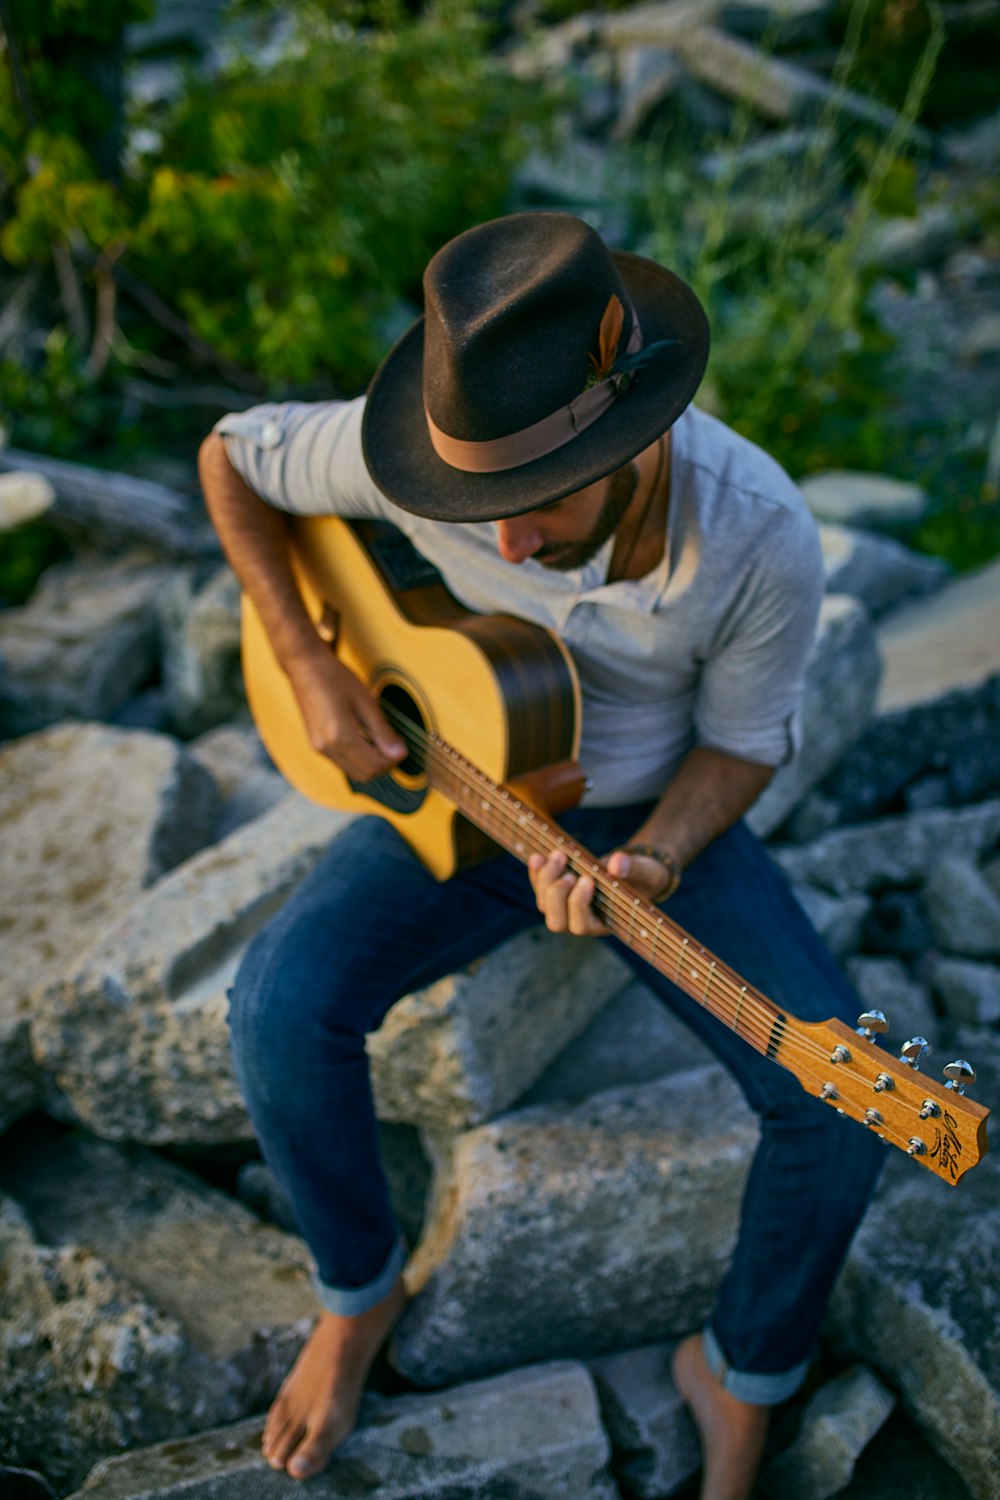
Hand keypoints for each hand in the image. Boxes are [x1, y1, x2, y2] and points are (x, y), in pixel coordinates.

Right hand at [285, 648, 405, 781]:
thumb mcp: (366, 703)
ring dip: (371, 763)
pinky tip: (366, 740)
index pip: (374, 766)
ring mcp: (319, 748)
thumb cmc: (335, 678)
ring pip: (353, 771)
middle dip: (383, 765)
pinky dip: (358, 758)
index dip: (393, 761)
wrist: (306, 667)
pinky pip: (343, 763)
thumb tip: (400, 754)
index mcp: (340, 736)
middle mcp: (327, 748)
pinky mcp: (317, 745)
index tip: (403, 747)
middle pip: (363, 774)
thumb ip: (383, 732)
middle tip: (394, 747)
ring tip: (381, 742)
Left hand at [527, 846, 676, 936]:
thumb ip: (633, 868)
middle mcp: (581, 921)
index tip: (588, 878)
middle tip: (569, 871)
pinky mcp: (558, 893)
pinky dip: (537, 872)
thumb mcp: (645, 872)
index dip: (578, 904)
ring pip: (544, 904)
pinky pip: (540, 888)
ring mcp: (566, 908)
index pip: (581, 925)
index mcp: (603, 923)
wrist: (635, 871)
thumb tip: (616, 863)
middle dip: (556, 894)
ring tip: (558, 855)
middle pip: (556, 921)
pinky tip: (538, 856)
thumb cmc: (643, 877)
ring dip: (545, 879)